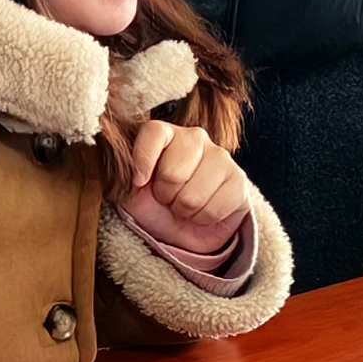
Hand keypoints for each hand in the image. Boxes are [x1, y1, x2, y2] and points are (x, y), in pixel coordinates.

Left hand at [111, 116, 240, 234]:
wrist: (184, 228)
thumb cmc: (154, 204)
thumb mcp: (130, 190)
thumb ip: (124, 175)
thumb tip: (130, 172)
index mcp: (165, 134)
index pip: (154, 132)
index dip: (143, 161)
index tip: (139, 183)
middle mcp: (194, 138)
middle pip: (173, 172)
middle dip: (166, 195)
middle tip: (168, 197)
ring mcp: (220, 156)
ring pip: (193, 195)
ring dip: (184, 210)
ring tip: (184, 205)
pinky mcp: (238, 179)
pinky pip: (215, 208)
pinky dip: (204, 218)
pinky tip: (203, 212)